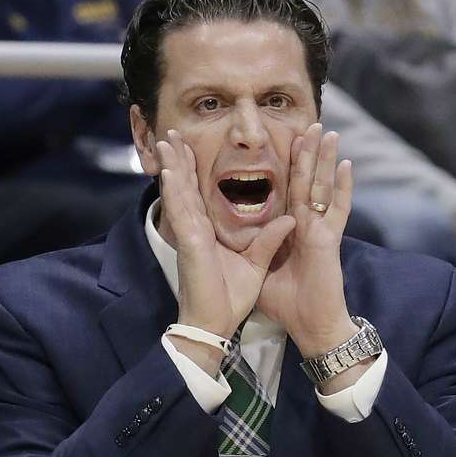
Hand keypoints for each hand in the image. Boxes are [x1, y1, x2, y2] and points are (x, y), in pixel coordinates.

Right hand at [157, 130, 294, 341]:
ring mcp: (190, 234)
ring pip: (178, 192)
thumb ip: (269, 240)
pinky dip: (174, 189)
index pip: (201, 194)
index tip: (192, 147)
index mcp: (208, 232)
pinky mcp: (190, 243)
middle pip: (185, 186)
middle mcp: (195, 229)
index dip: (196, 170)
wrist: (215, 324)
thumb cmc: (229, 299)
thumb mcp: (256, 263)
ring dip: (171, 165)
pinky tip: (169, 170)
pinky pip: (181, 211)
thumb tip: (290, 218)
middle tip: (172, 132)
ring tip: (166, 139)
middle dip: (179, 159)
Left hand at [257, 123, 357, 356]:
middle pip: (305, 181)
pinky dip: (344, 188)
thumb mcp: (262, 270)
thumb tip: (239, 236)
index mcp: (290, 231)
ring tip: (327, 131)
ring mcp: (319, 231)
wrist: (310, 326)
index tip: (284, 140)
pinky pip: (337, 210)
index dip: (286, 166)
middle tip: (310, 122)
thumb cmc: (288, 303)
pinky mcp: (328, 242)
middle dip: (307, 152)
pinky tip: (347, 165)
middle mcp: (306, 226)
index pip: (286, 191)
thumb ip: (257, 248)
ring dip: (326, 159)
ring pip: (322, 187)